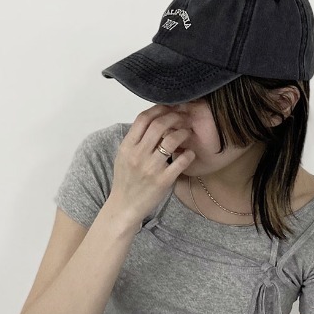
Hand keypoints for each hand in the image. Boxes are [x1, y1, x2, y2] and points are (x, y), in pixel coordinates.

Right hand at [108, 104, 194, 224]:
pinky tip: (190, 153)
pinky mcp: (163, 181)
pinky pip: (181, 161)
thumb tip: (151, 121)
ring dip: (183, 132)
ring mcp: (151, 168)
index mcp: (127, 147)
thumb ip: (135, 140)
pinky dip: (189, 154)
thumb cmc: (125, 181)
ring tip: (188, 133)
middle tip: (183, 117)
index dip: (158, 109)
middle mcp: (138, 155)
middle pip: (159, 125)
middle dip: (174, 117)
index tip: (169, 107)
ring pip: (172, 140)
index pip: (143, 119)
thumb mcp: (123, 157)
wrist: (124, 207)